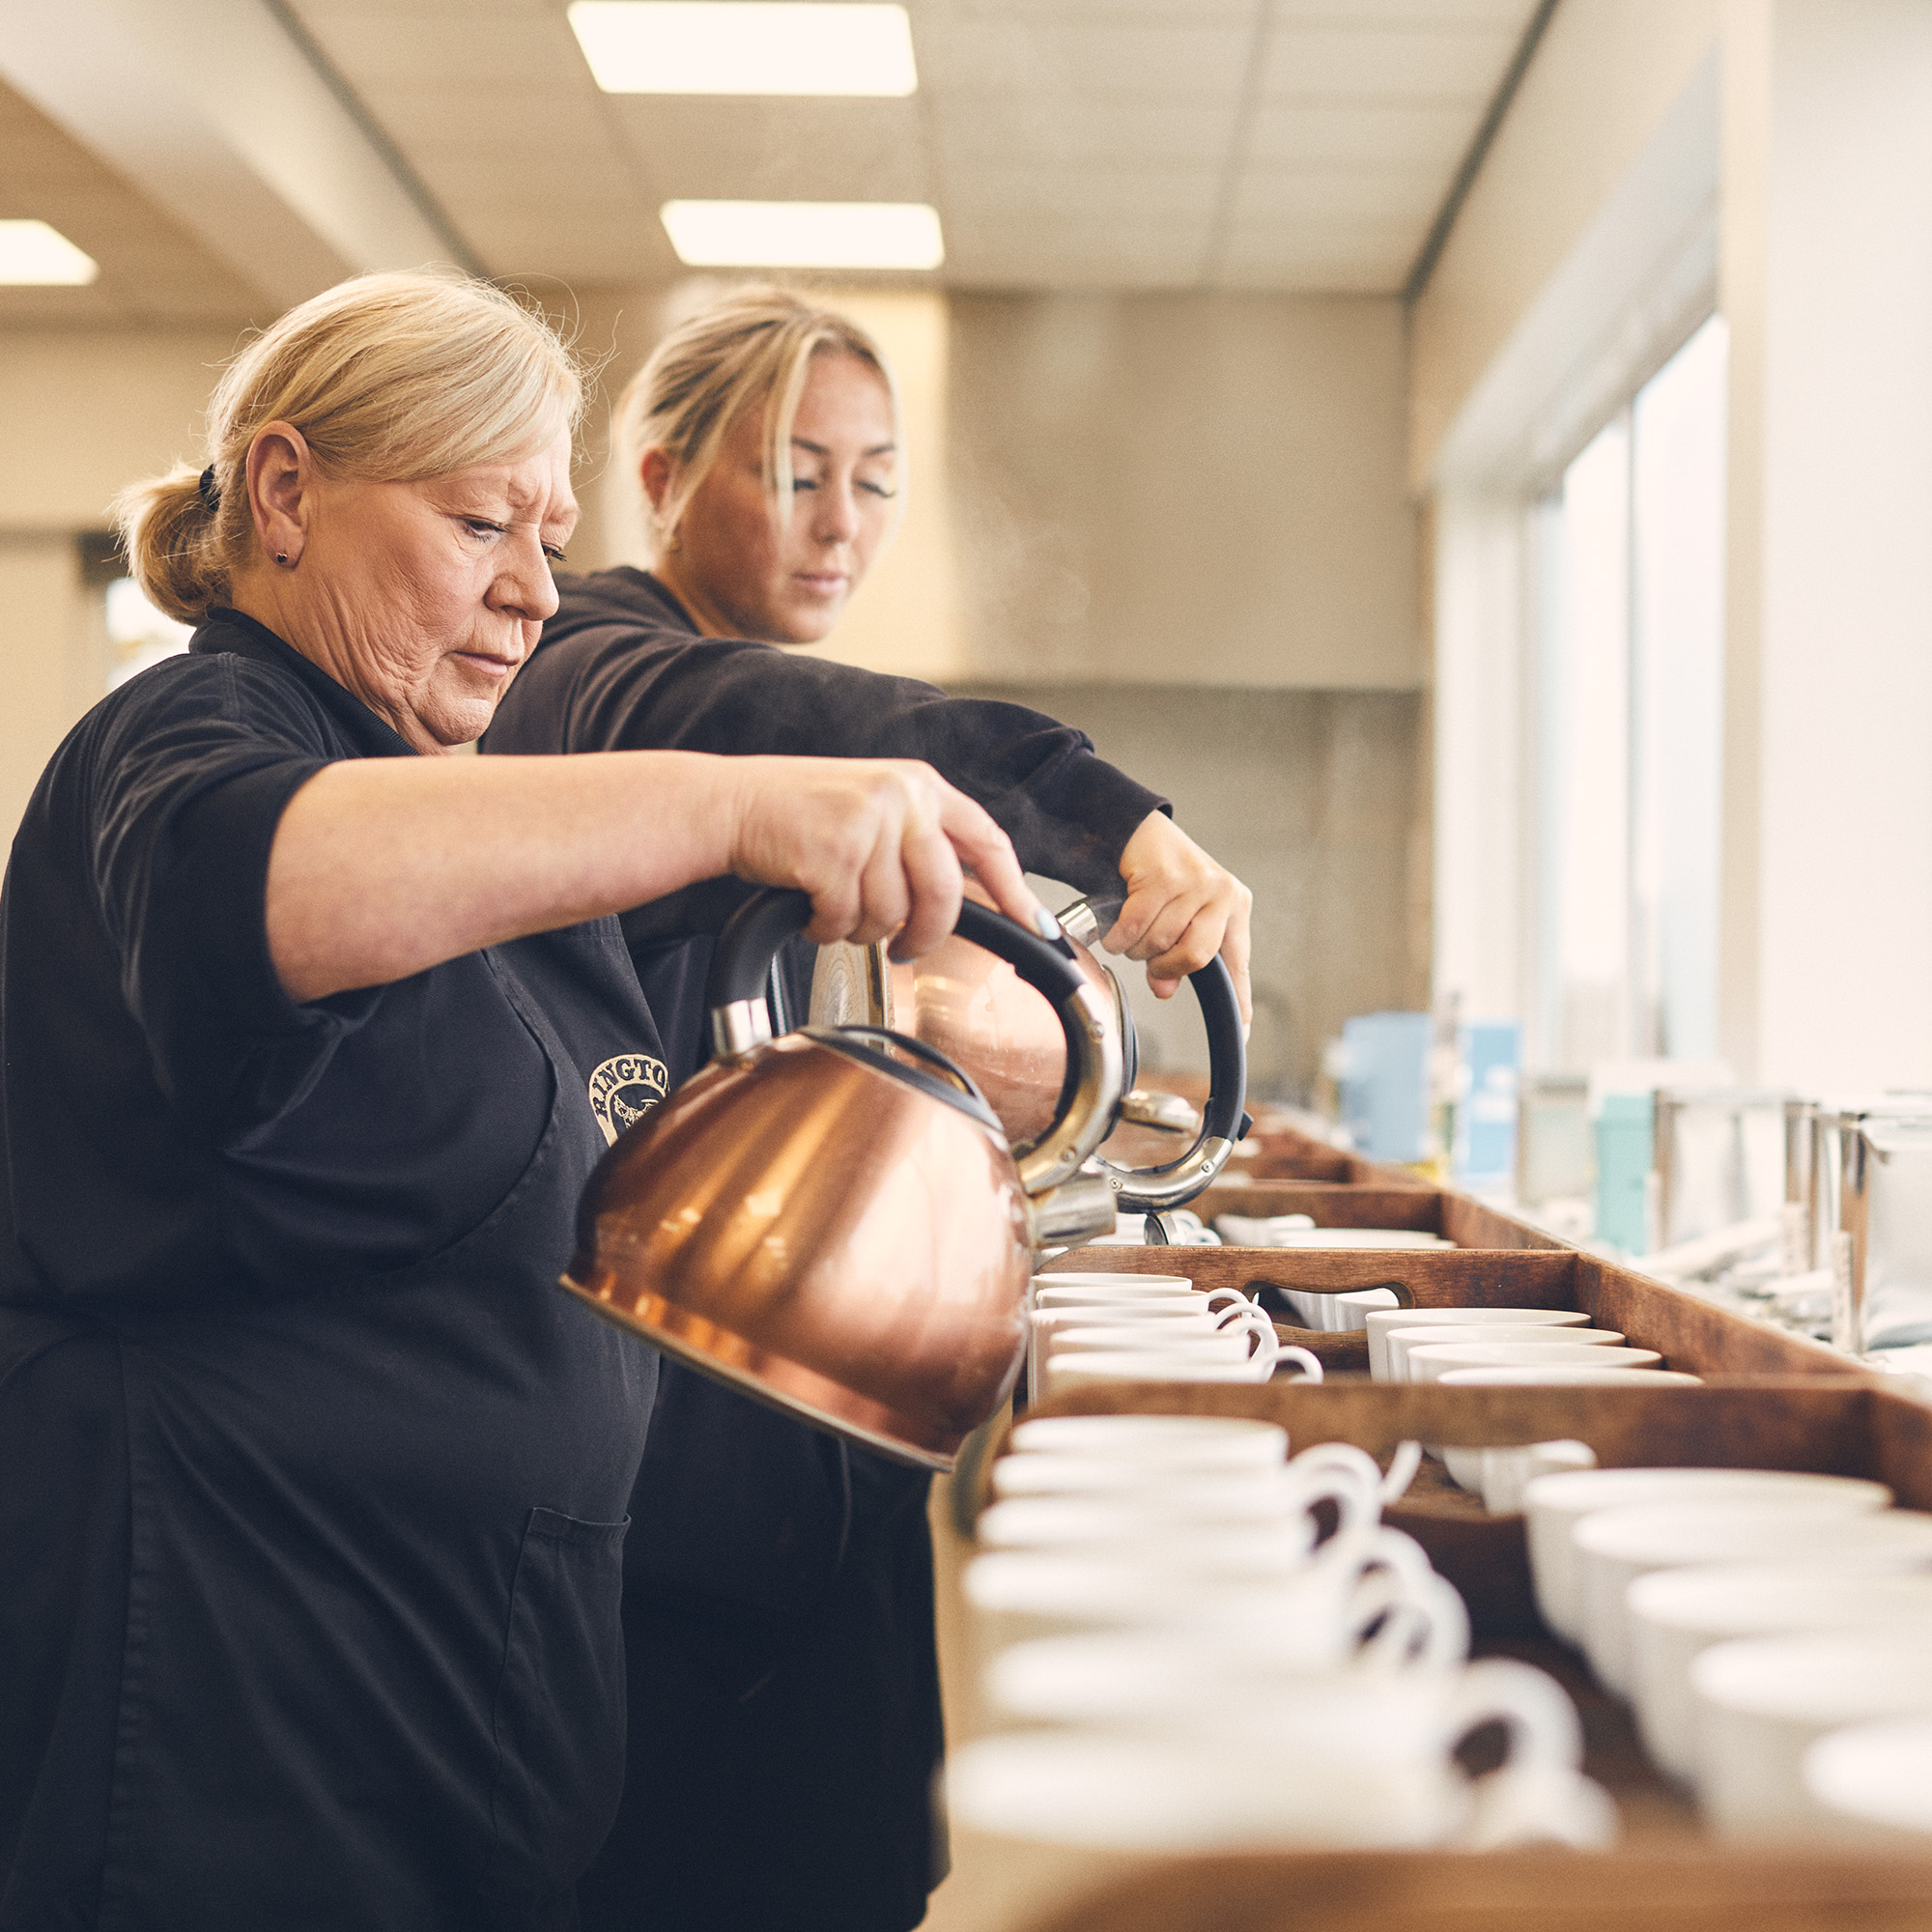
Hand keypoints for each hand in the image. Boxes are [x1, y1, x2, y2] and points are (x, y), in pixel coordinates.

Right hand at [727, 757, 1044, 957]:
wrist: (728, 804)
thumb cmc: (796, 814)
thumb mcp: (873, 809)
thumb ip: (919, 842)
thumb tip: (967, 897)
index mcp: (920, 785)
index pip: (988, 841)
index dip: (1016, 890)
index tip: (1036, 925)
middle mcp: (902, 796)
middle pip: (945, 894)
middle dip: (925, 935)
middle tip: (903, 949)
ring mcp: (868, 822)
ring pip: (891, 914)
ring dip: (860, 929)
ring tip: (833, 907)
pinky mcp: (833, 852)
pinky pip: (847, 920)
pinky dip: (826, 928)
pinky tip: (809, 906)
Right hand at [1104, 811, 1252, 1024]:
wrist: (1136, 830)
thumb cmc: (1161, 878)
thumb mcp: (1178, 919)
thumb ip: (1177, 956)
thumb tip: (1165, 990)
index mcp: (1234, 908)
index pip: (1237, 964)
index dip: (1239, 1001)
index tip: (1243, 1035)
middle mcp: (1222, 893)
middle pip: (1196, 957)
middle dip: (1165, 966)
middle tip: (1151, 961)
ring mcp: (1195, 882)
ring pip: (1160, 942)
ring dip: (1137, 947)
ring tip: (1133, 932)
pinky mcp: (1165, 875)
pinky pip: (1136, 926)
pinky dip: (1120, 937)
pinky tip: (1117, 929)